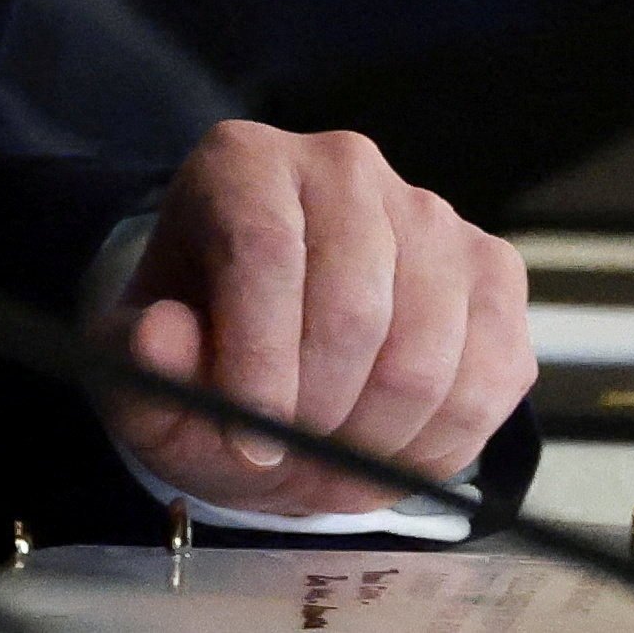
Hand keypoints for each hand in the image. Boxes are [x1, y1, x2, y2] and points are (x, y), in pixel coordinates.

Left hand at [95, 121, 533, 518]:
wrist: (275, 352)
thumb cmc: (206, 353)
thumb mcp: (139, 370)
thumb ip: (140, 364)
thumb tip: (160, 340)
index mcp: (246, 166)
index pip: (265, 252)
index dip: (258, 361)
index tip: (244, 443)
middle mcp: (347, 168)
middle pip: (355, 307)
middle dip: (320, 416)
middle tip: (289, 467)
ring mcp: (433, 215)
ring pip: (428, 350)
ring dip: (378, 440)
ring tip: (333, 467)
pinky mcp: (493, 269)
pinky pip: (491, 373)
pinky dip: (441, 442)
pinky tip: (390, 452)